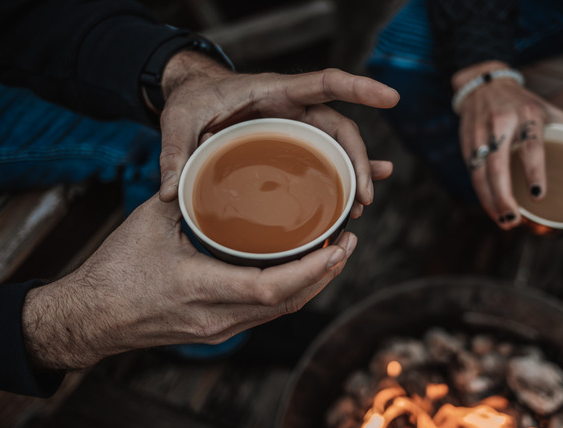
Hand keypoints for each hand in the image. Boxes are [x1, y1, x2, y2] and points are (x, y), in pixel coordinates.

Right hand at [21, 195, 356, 370]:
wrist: (91, 317)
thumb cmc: (115, 270)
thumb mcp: (150, 223)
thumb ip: (187, 191)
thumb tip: (214, 154)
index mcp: (198, 287)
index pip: (270, 287)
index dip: (310, 269)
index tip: (337, 245)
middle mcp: (215, 317)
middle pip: (288, 303)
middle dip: (325, 274)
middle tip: (349, 242)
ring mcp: (218, 329)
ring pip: (281, 312)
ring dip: (312, 285)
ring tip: (335, 254)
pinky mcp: (217, 331)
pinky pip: (265, 315)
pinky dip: (290, 292)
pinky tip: (301, 271)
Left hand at [156, 51, 399, 218]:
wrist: (194, 95)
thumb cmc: (191, 101)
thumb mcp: (177, 122)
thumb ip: (175, 153)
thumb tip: (172, 194)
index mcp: (273, 91)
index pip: (324, 83)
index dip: (359, 88)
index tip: (390, 97)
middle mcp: (293, 107)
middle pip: (339, 128)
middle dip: (358, 160)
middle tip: (363, 198)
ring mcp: (295, 126)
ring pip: (337, 147)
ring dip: (353, 175)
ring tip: (360, 208)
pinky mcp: (292, 143)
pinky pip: (324, 158)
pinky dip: (343, 176)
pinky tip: (357, 199)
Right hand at [453, 62, 562, 229]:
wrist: (484, 83)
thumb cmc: (523, 103)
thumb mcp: (549, 110)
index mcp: (527, 114)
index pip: (531, 145)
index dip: (534, 170)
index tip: (538, 194)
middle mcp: (501, 122)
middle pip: (498, 164)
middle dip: (503, 195)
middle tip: (513, 220)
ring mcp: (480, 132)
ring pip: (480, 172)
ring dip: (490, 200)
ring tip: (503, 221)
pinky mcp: (466, 141)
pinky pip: (472, 172)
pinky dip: (481, 193)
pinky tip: (491, 208)